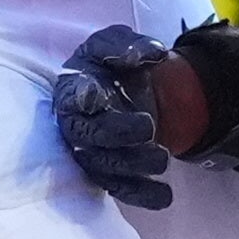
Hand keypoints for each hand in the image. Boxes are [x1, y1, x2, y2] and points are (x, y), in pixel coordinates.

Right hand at [50, 25, 176, 210]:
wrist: (124, 87)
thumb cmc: (110, 64)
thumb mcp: (115, 42)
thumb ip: (128, 46)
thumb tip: (152, 54)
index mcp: (73, 90)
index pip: (74, 96)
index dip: (83, 97)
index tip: (96, 95)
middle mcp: (77, 125)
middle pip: (91, 137)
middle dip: (118, 134)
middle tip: (149, 128)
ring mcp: (91, 153)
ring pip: (105, 166)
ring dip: (134, 166)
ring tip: (163, 159)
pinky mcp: (107, 172)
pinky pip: (120, 189)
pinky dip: (142, 195)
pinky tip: (164, 196)